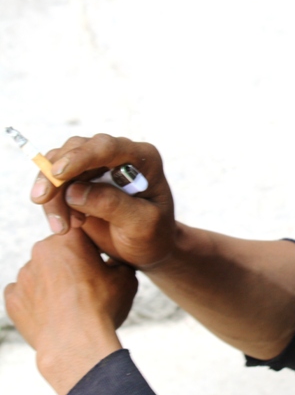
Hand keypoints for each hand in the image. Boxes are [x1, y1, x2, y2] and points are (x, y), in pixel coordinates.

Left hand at [4, 228, 137, 394]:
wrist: (76, 344)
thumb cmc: (103, 307)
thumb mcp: (126, 277)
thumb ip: (117, 261)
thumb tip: (114, 262)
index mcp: (70, 239)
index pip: (82, 234)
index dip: (93, 248)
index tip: (101, 262)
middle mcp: (41, 250)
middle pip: (58, 252)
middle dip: (70, 264)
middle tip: (87, 285)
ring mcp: (23, 275)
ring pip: (41, 272)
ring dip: (53, 281)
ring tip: (70, 303)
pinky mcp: (12, 298)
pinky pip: (25, 293)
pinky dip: (37, 300)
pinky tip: (54, 312)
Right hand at [30, 134, 175, 268]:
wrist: (146, 247)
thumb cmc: (152, 235)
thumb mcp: (142, 224)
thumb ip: (113, 205)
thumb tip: (74, 190)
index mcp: (144, 158)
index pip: (109, 147)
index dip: (81, 157)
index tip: (58, 173)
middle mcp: (120, 154)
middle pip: (77, 150)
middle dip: (55, 176)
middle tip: (42, 201)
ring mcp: (98, 164)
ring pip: (59, 165)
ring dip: (52, 195)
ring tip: (63, 227)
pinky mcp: (81, 178)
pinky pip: (54, 180)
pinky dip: (52, 202)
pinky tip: (65, 225)